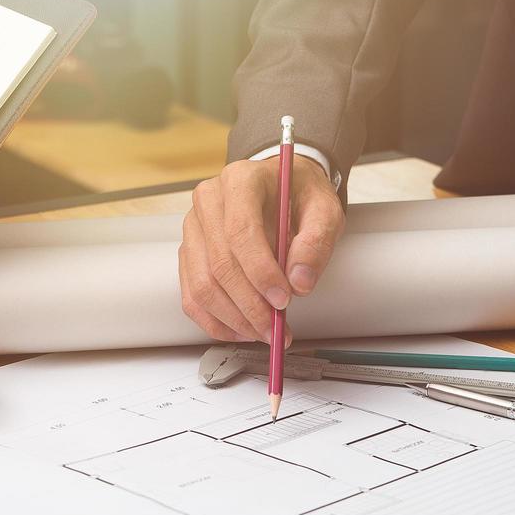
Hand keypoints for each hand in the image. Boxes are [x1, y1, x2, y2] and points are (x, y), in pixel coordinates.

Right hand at [179, 155, 343, 342]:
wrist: (281, 188)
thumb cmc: (299, 196)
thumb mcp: (325, 210)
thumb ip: (317, 242)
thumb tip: (299, 282)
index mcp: (240, 181)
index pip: (240, 232)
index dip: (260, 272)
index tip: (283, 300)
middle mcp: (209, 201)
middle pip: (219, 264)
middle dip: (249, 305)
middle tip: (275, 328)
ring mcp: (193, 228)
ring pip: (202, 285)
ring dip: (233, 318)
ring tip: (262, 332)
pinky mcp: (189, 252)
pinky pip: (192, 295)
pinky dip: (215, 321)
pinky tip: (241, 330)